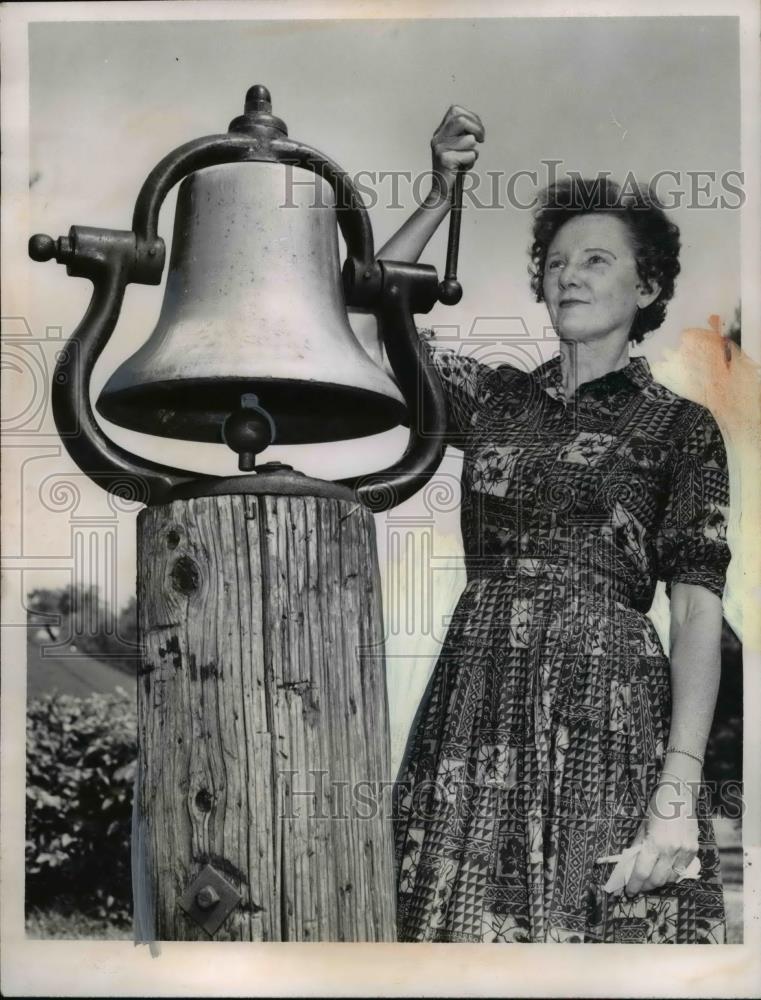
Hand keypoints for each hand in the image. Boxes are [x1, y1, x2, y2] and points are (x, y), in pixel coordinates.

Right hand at [429, 105, 484, 201]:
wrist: (442, 192)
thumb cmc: (454, 169)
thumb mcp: (458, 147)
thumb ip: (464, 133)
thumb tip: (476, 124)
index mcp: (440, 132)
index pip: (456, 110)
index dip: (471, 118)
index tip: (477, 132)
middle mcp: (438, 138)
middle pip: (461, 119)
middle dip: (477, 128)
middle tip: (481, 140)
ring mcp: (440, 148)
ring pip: (469, 140)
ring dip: (473, 151)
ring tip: (466, 160)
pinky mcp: (445, 160)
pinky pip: (469, 155)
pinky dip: (471, 162)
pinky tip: (463, 168)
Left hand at [619, 777, 699, 897]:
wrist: (679, 795)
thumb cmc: (657, 807)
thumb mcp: (643, 826)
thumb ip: (638, 846)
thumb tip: (631, 864)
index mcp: (655, 843)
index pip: (642, 872)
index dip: (635, 884)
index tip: (629, 891)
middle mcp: (671, 850)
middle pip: (657, 879)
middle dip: (646, 885)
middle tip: (639, 886)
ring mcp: (685, 851)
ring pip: (672, 878)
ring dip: (660, 881)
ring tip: (651, 879)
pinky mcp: (694, 850)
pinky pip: (683, 869)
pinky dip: (673, 874)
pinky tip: (666, 871)